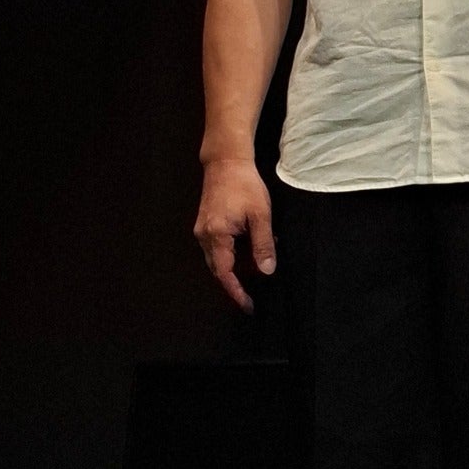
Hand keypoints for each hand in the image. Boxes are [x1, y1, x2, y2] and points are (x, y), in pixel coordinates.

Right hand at [195, 154, 275, 311]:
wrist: (226, 162)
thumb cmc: (245, 185)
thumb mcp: (261, 215)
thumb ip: (263, 244)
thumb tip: (266, 271)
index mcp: (216, 235)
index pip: (225, 273)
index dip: (236, 292)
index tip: (248, 306)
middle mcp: (204, 236)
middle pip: (219, 269)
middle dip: (236, 283)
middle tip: (254, 295)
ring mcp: (202, 231)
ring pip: (217, 260)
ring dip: (235, 268)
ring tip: (255, 271)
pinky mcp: (205, 225)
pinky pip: (217, 248)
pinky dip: (231, 255)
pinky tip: (248, 251)